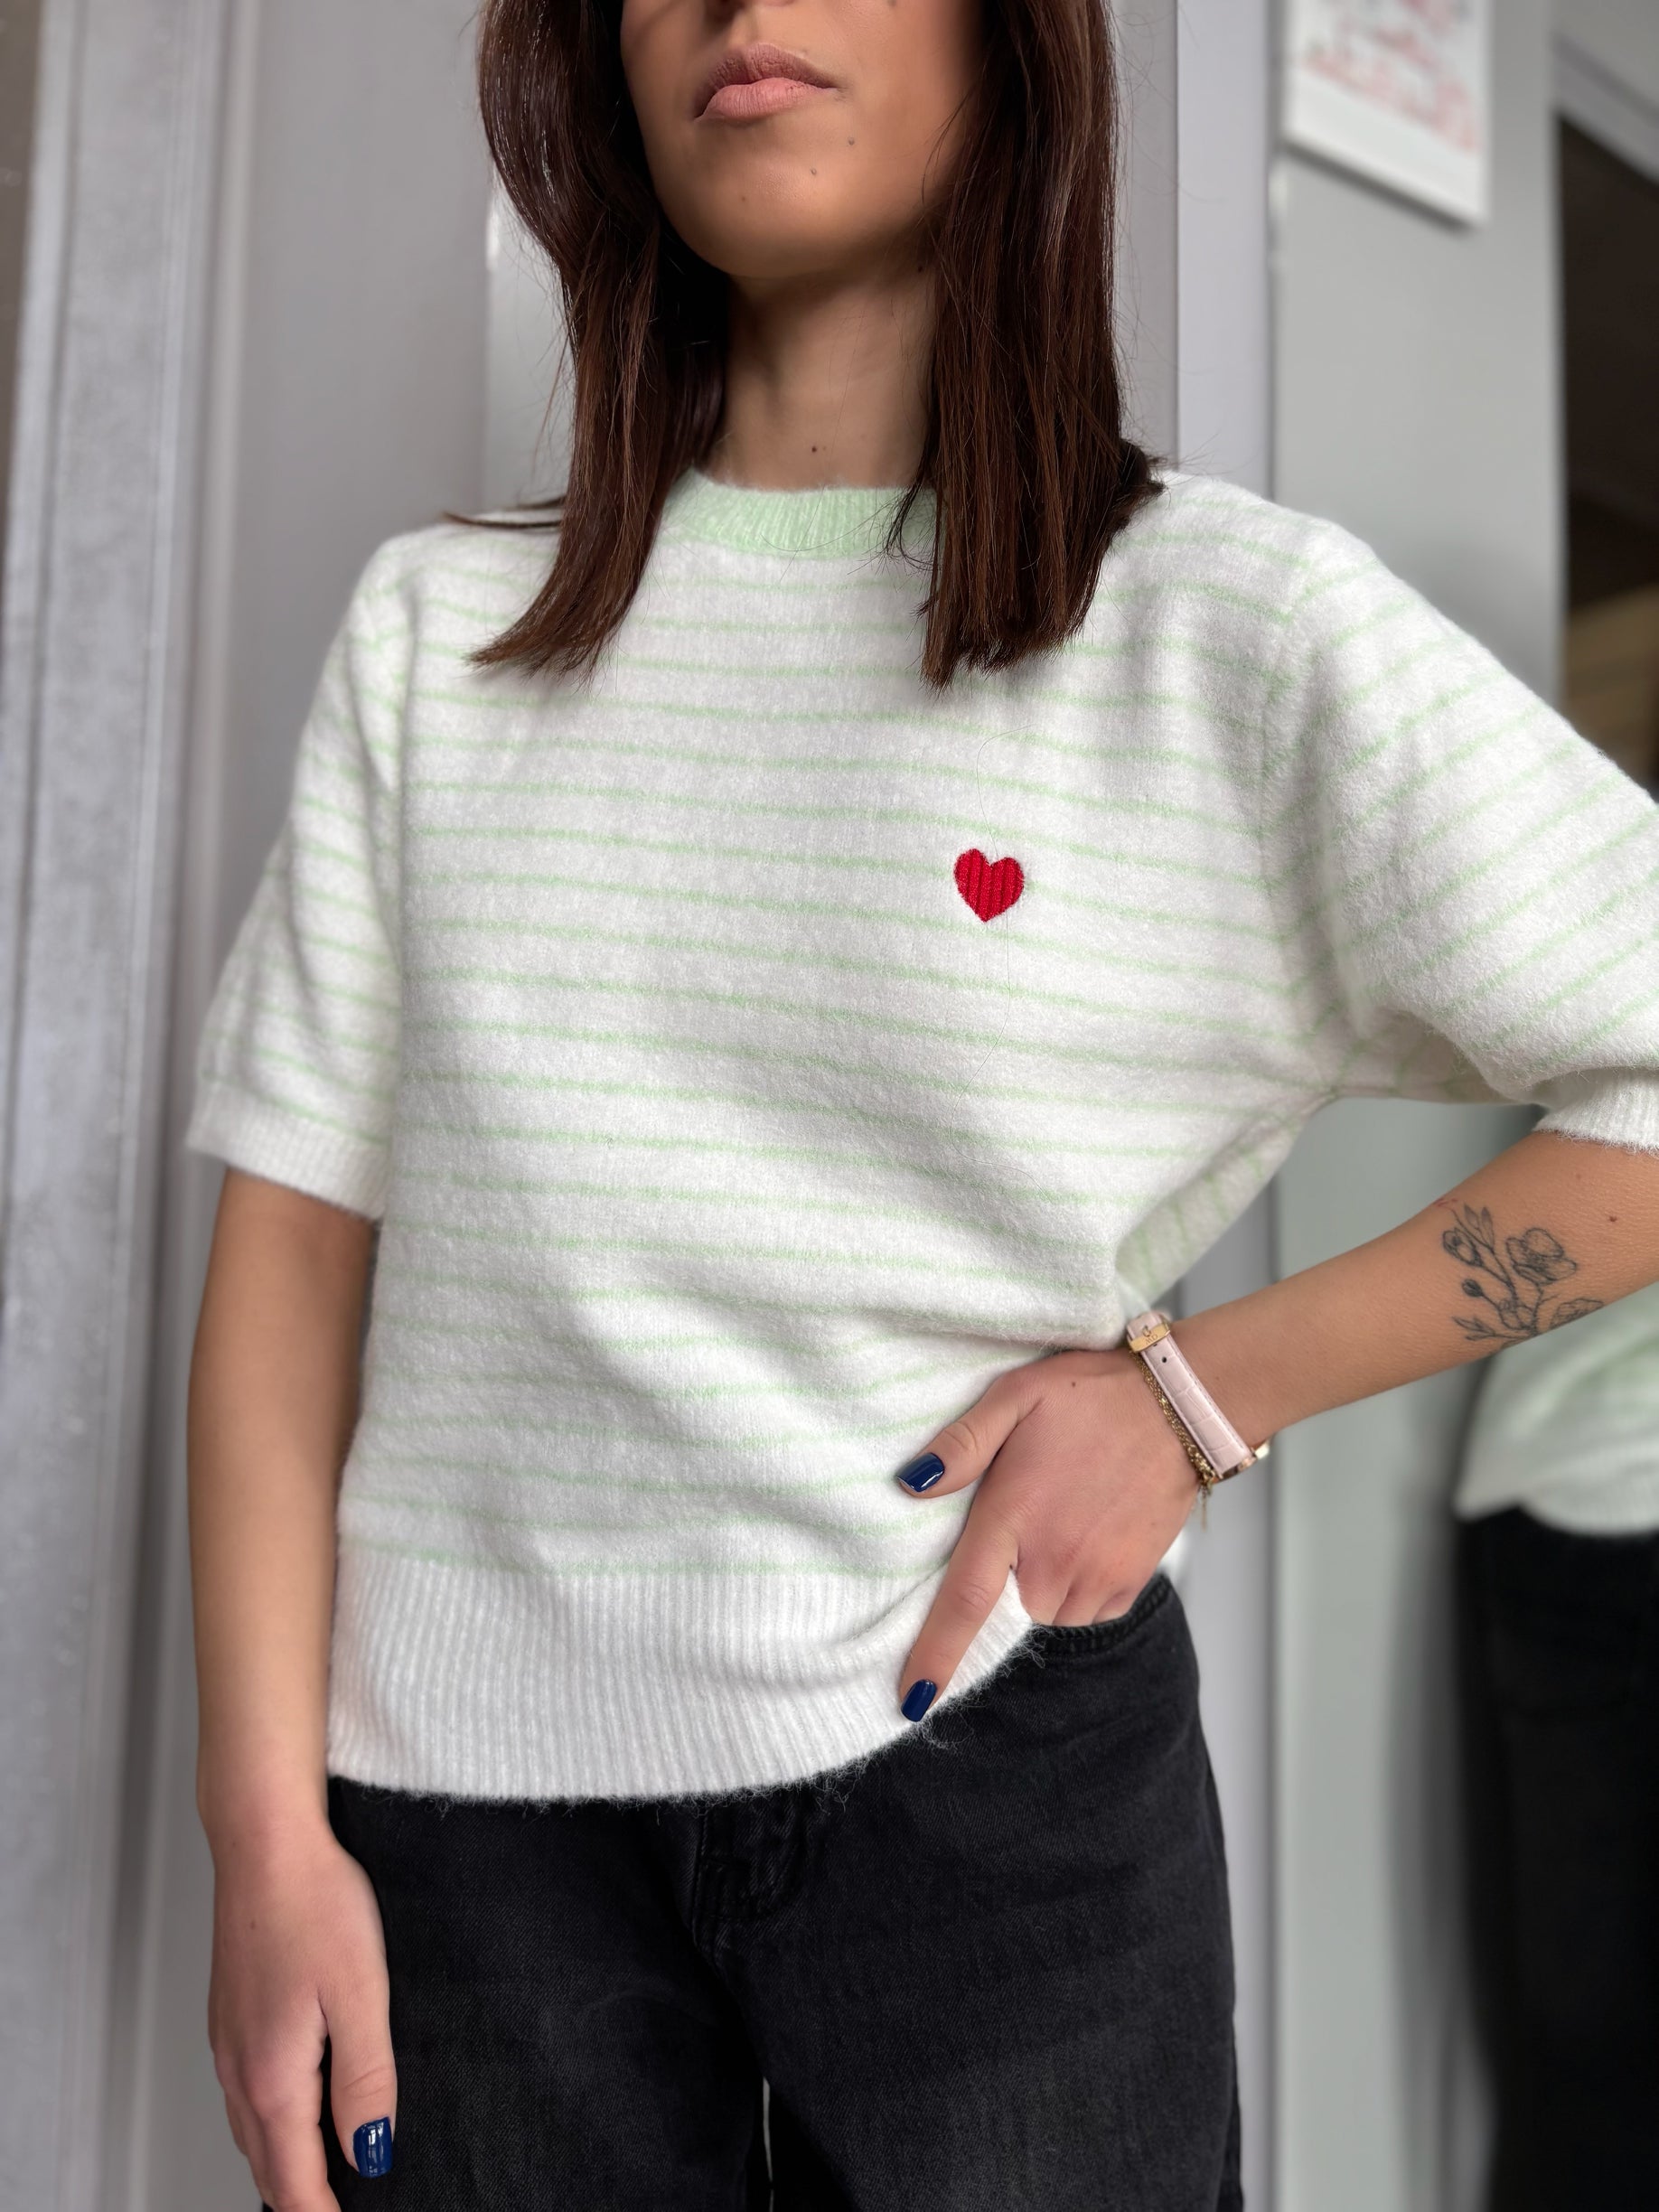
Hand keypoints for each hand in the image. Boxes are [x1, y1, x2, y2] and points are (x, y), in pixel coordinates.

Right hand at [207, 1815, 396, 2208]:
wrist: (265, 1842)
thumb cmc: (315, 1904)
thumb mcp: (361, 1996)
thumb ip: (365, 2082)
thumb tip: (369, 2155)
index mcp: (272, 2078)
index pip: (294, 2183)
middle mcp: (239, 2070)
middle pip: (268, 2168)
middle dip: (304, 2200)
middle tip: (346, 2208)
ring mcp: (228, 2043)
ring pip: (252, 2134)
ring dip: (286, 2164)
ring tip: (329, 2178)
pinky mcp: (230, 2016)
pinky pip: (246, 2095)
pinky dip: (273, 2123)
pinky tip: (299, 2107)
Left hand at [893, 1346, 1198, 1716]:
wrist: (1181, 1405)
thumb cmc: (1092, 1395)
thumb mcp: (1016, 1396)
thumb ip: (962, 1443)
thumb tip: (912, 1484)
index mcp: (1014, 1515)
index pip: (965, 1602)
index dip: (935, 1655)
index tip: (911, 1698)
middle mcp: (1056, 1558)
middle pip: (1008, 1611)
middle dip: (1001, 1586)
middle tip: (1018, 1528)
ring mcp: (1099, 1574)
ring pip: (1049, 1617)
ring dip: (1039, 1591)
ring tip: (1053, 1527)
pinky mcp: (1131, 1580)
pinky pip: (1090, 1612)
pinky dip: (1077, 1593)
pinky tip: (1083, 1541)